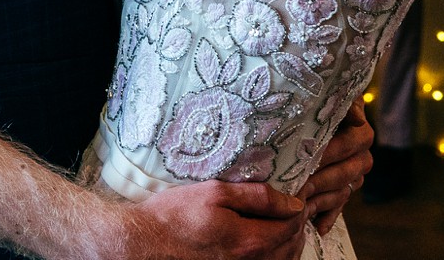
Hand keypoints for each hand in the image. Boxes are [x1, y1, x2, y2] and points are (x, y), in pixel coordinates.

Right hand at [116, 182, 304, 259]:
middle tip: (294, 205)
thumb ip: (258, 197)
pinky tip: (268, 241)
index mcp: (249, 241)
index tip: (296, 191)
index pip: (292, 225)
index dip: (298, 206)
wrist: (145, 243)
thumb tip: (293, 202)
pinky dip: (275, 255)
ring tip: (285, 222)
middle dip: (298, 225)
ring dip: (290, 242)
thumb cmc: (175, 214)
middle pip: (291, 247)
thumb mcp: (216, 193)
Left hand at [299, 100, 373, 234]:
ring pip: (340, 192)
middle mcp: (363, 157)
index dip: (328, 153)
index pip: (349, 145)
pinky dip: (328, 217)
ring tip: (298, 204)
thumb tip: (357, 117)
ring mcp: (355, 176)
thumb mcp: (330, 96)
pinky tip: (317, 225)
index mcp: (361, 133)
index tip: (306, 158)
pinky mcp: (345, 191)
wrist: (316, 115)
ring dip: (319, 199)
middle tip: (296, 185)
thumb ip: (345, 104)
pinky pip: (338, 208)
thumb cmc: (320, 102)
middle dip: (319, 179)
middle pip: (344, 173)